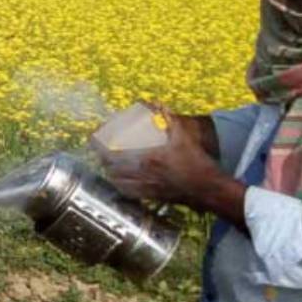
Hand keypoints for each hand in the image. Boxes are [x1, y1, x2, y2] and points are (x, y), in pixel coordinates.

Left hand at [106, 110, 245, 226]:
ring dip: (107, 168)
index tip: (95, 135)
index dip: (98, 141)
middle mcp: (141, 172)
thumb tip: (154, 105)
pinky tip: (118, 177)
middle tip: (100, 146)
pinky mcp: (146, 196)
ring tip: (107, 160)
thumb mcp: (182, 136)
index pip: (110, 149)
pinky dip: (117, 182)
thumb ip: (167, 119)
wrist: (206, 188)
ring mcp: (143, 186)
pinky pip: (124, 191)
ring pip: (113, 178)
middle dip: (101, 154)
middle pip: (107, 164)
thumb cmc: (196, 161)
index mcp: (147, 156)